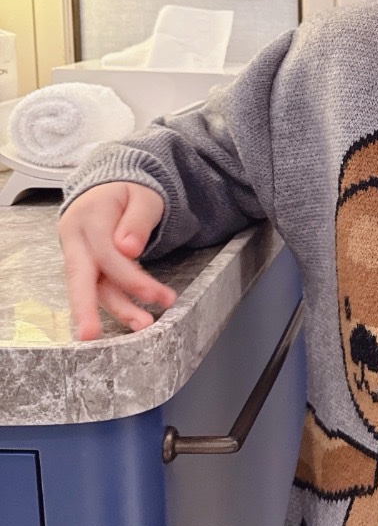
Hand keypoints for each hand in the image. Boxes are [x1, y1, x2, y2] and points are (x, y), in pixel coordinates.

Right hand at [57, 181, 174, 340]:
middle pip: (78, 276)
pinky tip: (134, 317)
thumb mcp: (142, 196)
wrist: (108, 189)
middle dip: (84, 308)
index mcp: (89, 216)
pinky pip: (97, 288)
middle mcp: (75, 237)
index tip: (154, 295)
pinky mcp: (84, 267)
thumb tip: (127, 248)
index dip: (128, 276)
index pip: (106, 252)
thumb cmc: (128, 192)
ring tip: (142, 325)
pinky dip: (115, 304)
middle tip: (90, 335)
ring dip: (116, 310)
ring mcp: (76, 253)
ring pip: (91, 287)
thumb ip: (137, 220)